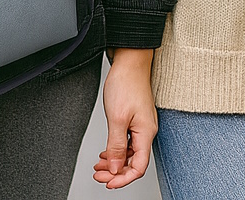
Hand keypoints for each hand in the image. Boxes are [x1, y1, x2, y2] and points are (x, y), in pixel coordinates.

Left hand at [93, 48, 156, 188]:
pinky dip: (116, 149)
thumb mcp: (116, 118)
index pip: (139, 167)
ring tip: (99, 165)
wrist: (129, 61)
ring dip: (114, 161)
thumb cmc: (126, 83)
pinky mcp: (135, 118)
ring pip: (129, 152)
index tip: (108, 183)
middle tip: (99, 175)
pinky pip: (128, 141)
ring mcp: (141, 125)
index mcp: (145, 133)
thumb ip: (116, 145)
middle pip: (133, 162)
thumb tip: (116, 168)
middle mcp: (146, 131)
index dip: (123, 179)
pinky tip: (107, 151)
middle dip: (116, 172)